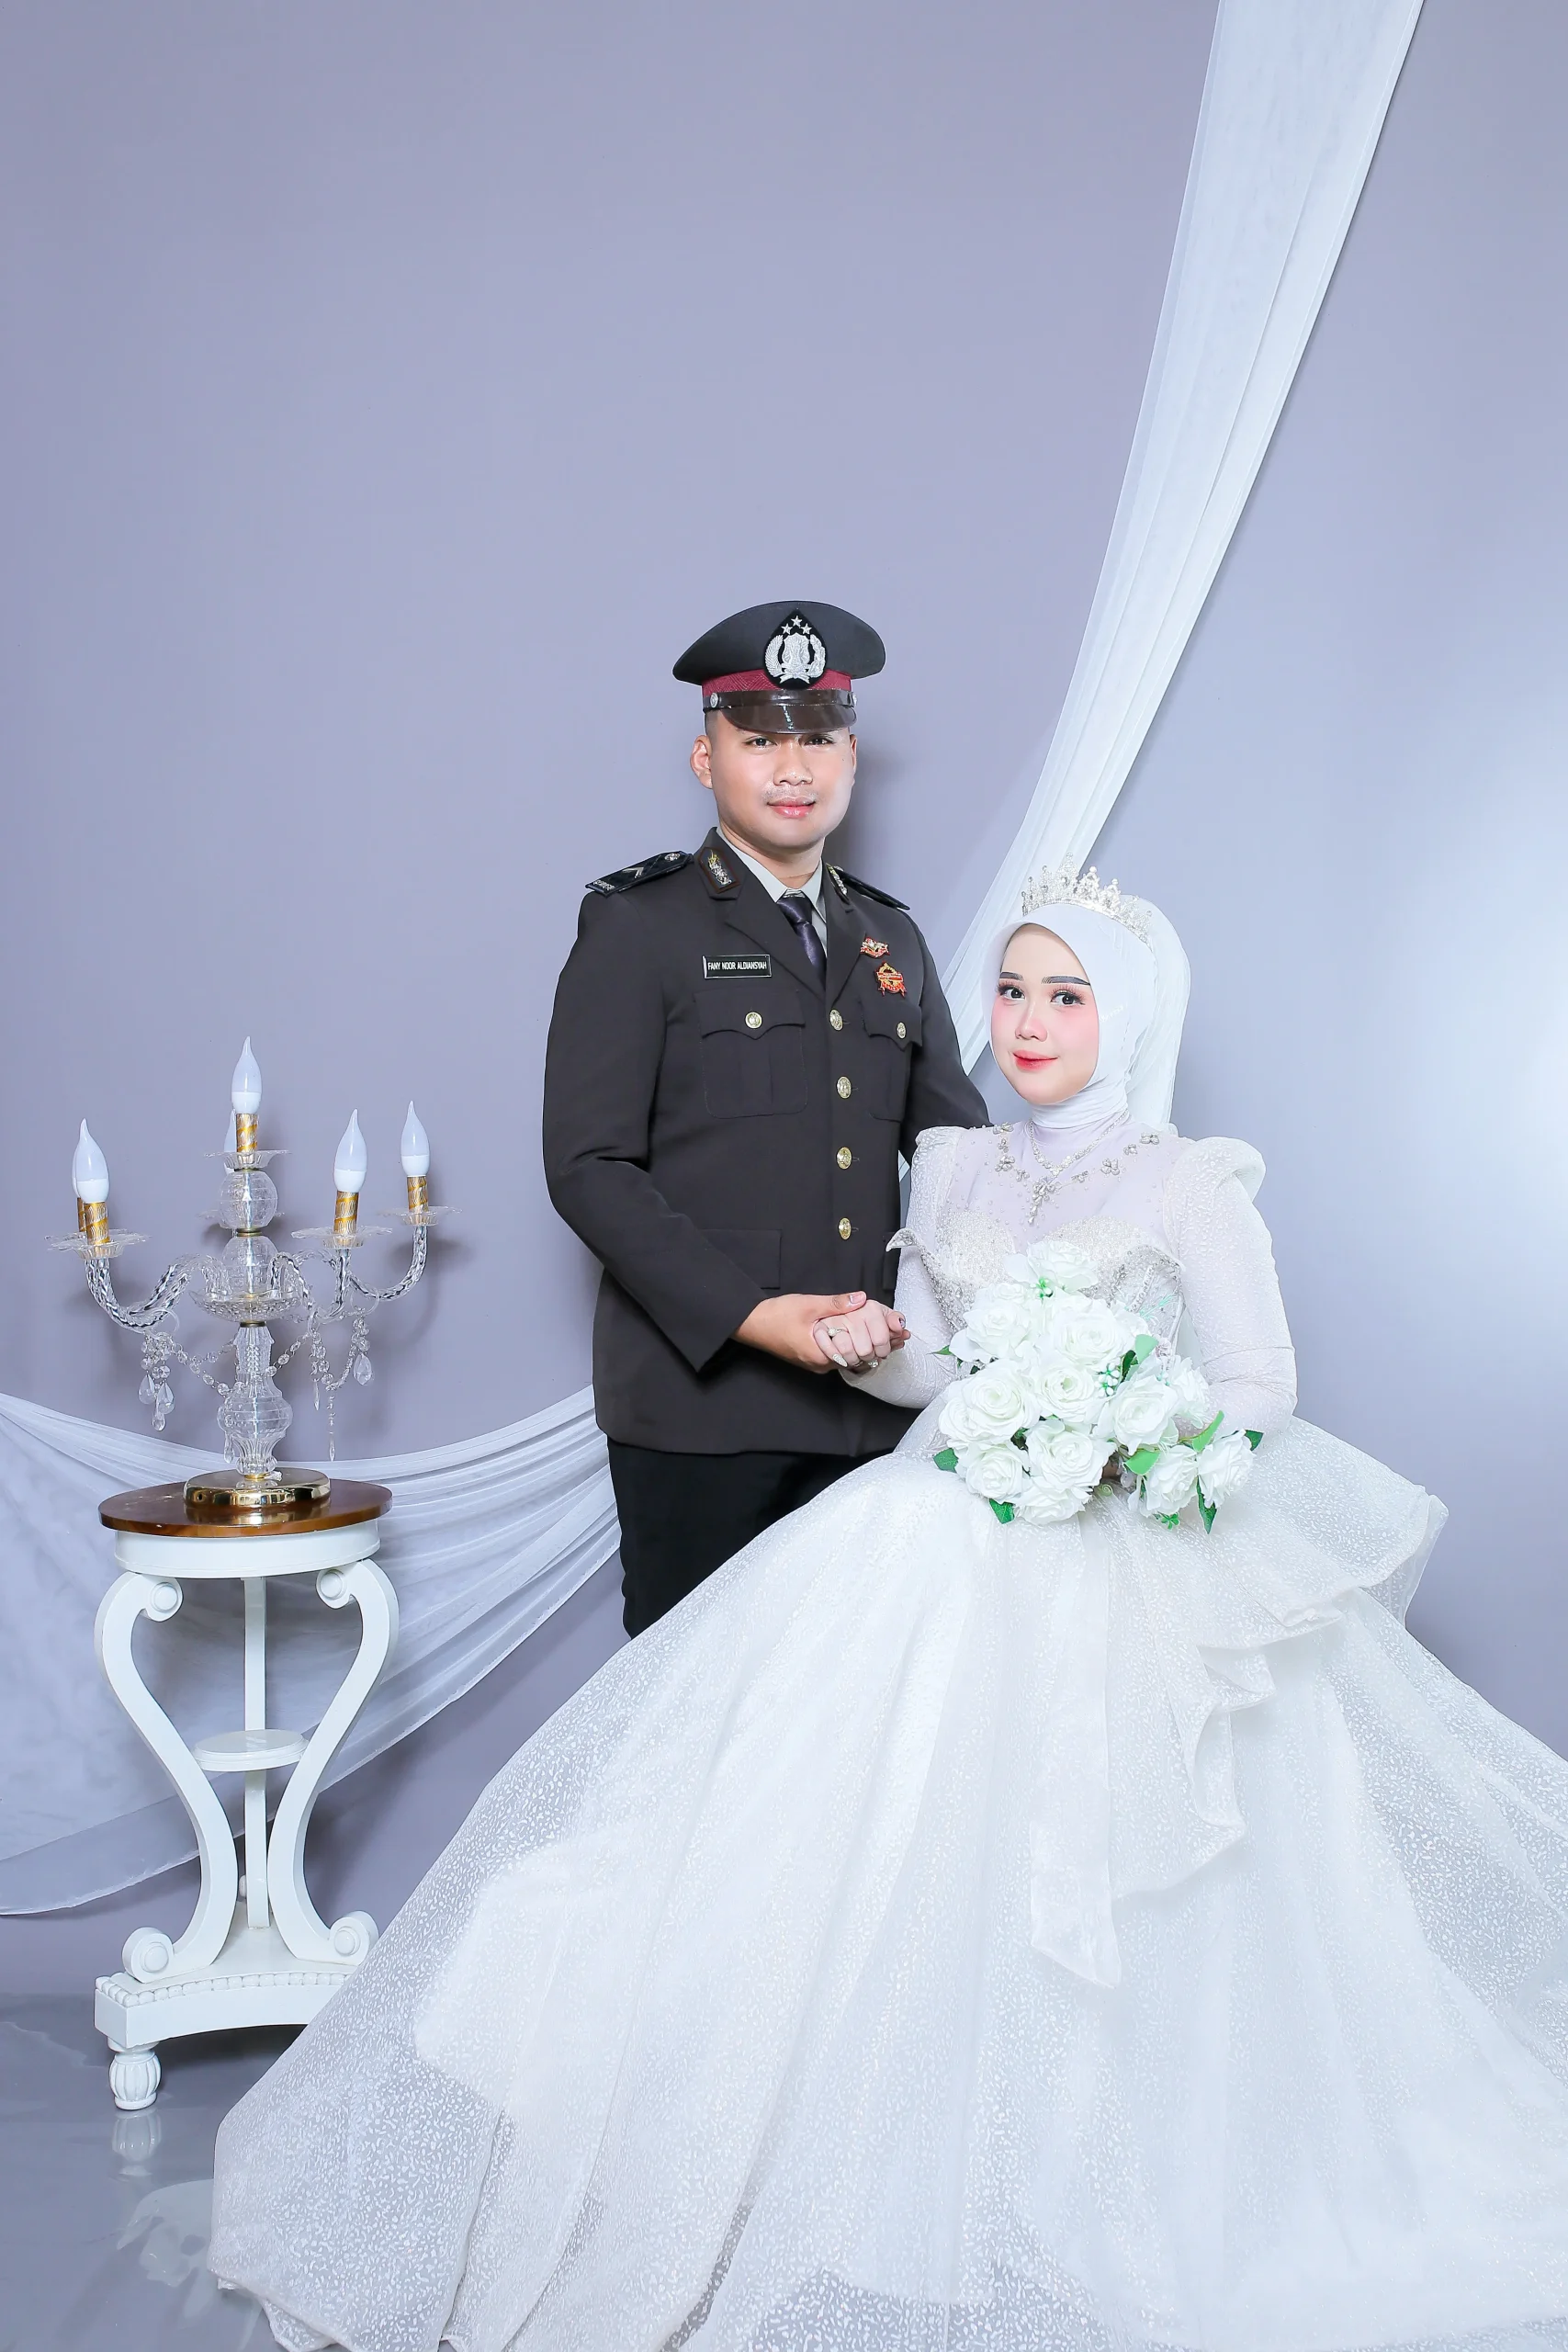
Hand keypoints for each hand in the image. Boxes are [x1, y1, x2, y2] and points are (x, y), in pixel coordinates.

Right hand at [734, 1291, 898, 1373]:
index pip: (859, 1354)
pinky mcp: (812, 1356)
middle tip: (901, 1335)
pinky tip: (863, 1336)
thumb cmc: (776, 1316)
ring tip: (890, 1336)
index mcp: (821, 1355)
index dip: (881, 1344)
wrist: (751, 1324)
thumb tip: (861, 1299)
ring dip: (868, 1346)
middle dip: (879, 1345)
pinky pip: (839, 1353)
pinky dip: (853, 1344)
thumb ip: (835, 1303)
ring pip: (849, 1356)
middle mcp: (821, 1363)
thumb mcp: (808, 1305)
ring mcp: (817, 1362)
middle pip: (858, 1357)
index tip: (899, 1336)